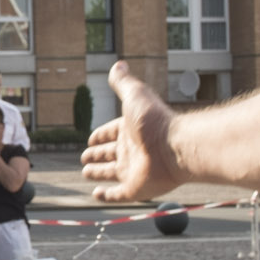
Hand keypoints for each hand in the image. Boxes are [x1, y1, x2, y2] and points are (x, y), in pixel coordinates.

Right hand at [82, 61, 184, 201]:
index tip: (91, 138)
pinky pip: (118, 194)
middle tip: (84, 157)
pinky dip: (106, 196)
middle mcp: (132, 150)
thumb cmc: (155, 120)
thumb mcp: (134, 94)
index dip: (101, 135)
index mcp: (130, 130)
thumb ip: (123, 82)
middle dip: (97, 154)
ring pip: (111, 173)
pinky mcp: (136, 188)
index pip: (111, 133)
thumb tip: (117, 64)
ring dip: (98, 173)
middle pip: (110, 153)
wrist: (175, 147)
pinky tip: (96, 195)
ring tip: (85, 172)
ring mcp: (134, 170)